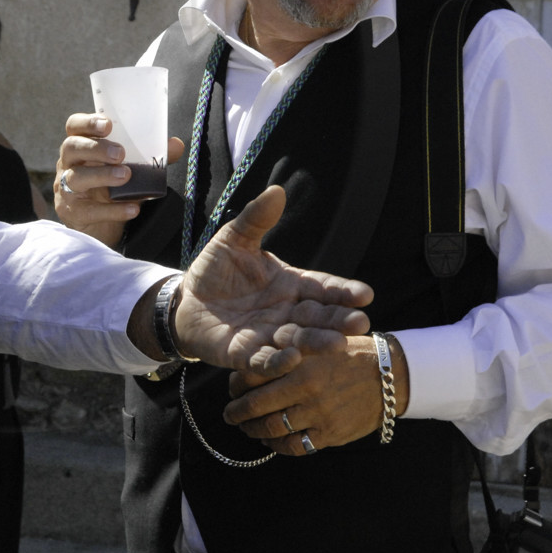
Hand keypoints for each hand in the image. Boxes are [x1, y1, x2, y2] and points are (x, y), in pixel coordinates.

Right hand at [53, 113, 183, 246]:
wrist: (101, 228)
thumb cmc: (113, 188)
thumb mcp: (131, 169)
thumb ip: (151, 157)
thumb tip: (175, 144)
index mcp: (81, 146)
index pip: (74, 126)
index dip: (87, 122)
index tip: (108, 124)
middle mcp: (68, 164)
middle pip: (71, 147)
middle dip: (96, 148)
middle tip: (120, 153)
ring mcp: (67, 189)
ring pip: (76, 177)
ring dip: (102, 175)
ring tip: (126, 176)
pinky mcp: (73, 213)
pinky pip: (89, 210)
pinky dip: (112, 210)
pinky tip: (132, 208)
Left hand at [173, 185, 372, 374]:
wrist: (186, 299)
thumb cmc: (217, 269)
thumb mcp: (235, 239)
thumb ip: (256, 219)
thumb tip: (277, 190)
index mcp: (291, 284)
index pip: (323, 288)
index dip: (343, 292)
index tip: (365, 294)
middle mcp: (286, 312)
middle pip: (318, 317)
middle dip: (339, 320)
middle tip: (361, 323)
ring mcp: (268, 335)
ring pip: (298, 341)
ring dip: (317, 343)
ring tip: (337, 344)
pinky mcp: (244, 354)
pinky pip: (264, 360)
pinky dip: (278, 361)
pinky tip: (292, 358)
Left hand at [221, 333, 410, 455]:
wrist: (390, 376)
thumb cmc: (350, 354)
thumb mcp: (319, 343)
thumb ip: (289, 351)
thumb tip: (254, 360)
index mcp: (300, 361)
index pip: (253, 375)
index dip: (236, 383)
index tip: (232, 387)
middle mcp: (306, 388)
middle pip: (257, 406)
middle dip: (237, 412)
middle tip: (229, 414)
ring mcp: (318, 413)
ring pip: (273, 429)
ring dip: (254, 431)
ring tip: (248, 428)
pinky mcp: (330, 433)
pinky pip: (295, 446)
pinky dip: (278, 446)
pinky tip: (272, 442)